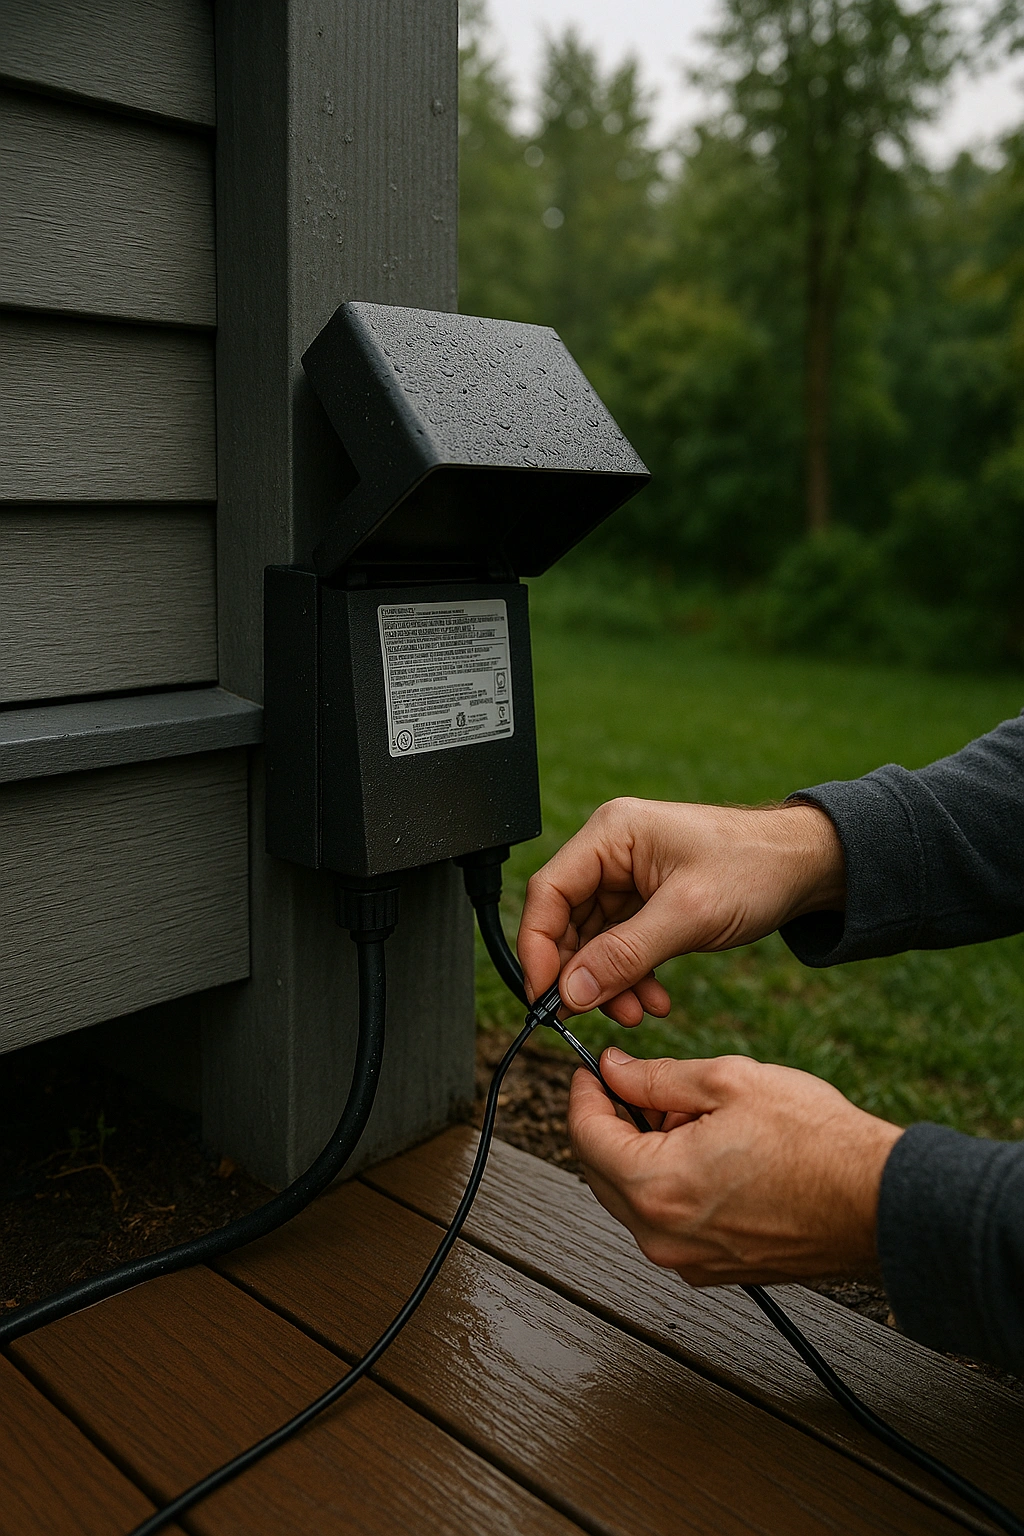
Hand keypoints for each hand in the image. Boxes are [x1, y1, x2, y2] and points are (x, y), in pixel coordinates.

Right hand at [518, 798, 844, 1025]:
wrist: (807, 868)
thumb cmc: (756, 867)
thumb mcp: (688, 915)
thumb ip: (624, 955)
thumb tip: (570, 992)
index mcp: (612, 834)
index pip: (548, 891)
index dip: (538, 947)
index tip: (544, 996)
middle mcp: (613, 852)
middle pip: (565, 920)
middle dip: (580, 974)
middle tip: (589, 1015)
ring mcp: (629, 878)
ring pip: (593, 941)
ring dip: (609, 983)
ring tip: (636, 1013)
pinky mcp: (647, 902)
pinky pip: (620, 947)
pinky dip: (631, 978)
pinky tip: (654, 1000)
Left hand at [569, 1049, 902, 1284]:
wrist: (878, 1201)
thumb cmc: (814, 1141)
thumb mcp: (727, 1082)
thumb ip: (656, 1077)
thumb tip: (613, 1070)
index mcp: (655, 1187)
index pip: (585, 1135)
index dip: (584, 1091)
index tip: (592, 1068)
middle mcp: (661, 1236)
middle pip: (601, 1170)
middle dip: (612, 1122)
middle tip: (643, 1084)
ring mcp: (688, 1261)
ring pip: (633, 1198)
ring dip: (643, 1153)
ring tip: (693, 1117)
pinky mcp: (714, 1270)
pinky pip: (667, 1221)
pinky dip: (670, 1183)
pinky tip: (710, 1152)